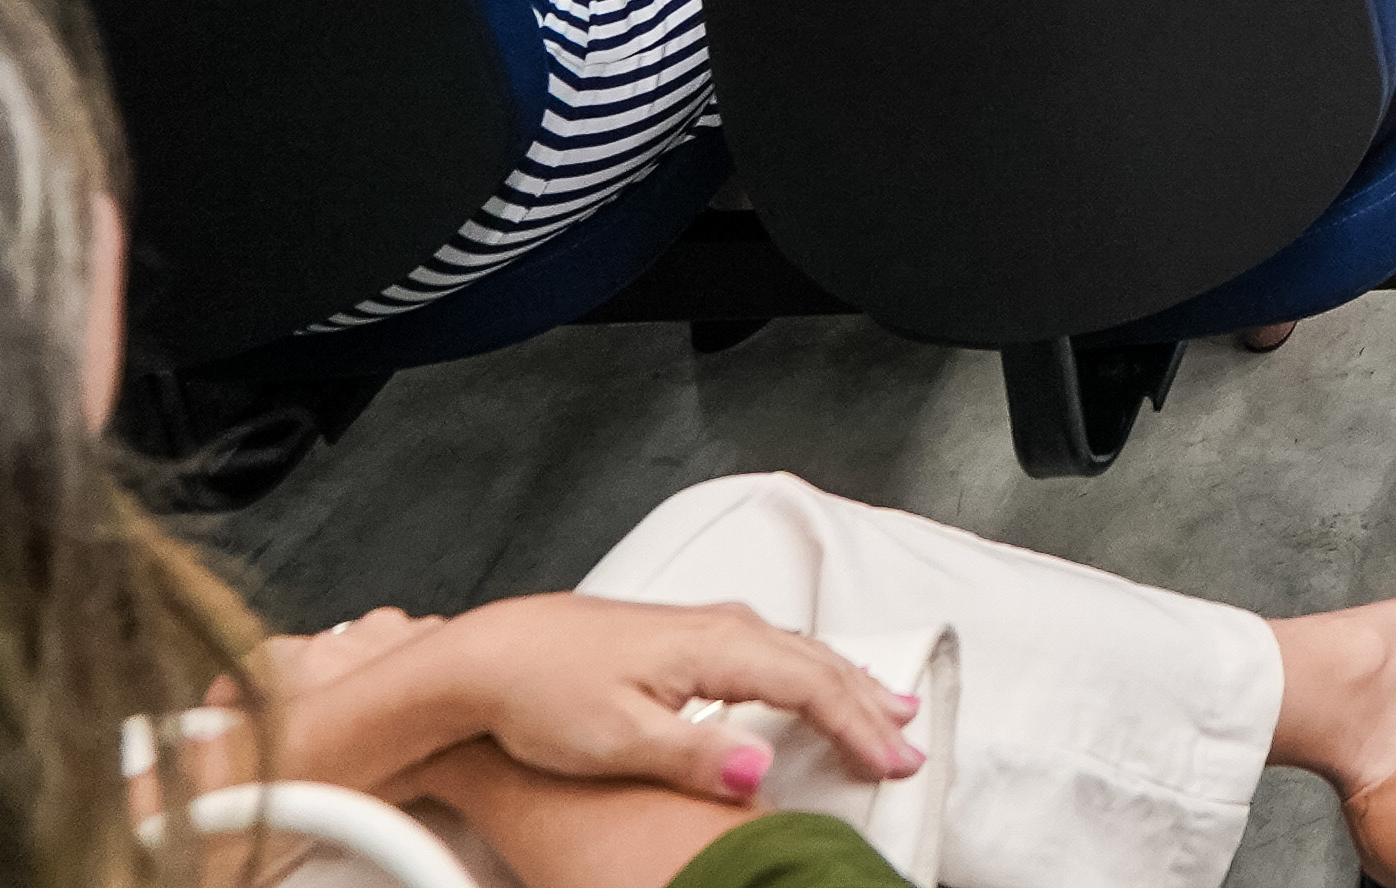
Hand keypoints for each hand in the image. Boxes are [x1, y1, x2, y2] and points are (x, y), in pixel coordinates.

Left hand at [271, 594, 925, 802]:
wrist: (484, 658)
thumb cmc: (538, 690)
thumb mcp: (617, 737)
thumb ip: (696, 753)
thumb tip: (760, 769)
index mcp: (710, 646)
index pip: (808, 686)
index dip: (857, 725)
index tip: (893, 760)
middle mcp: (715, 627)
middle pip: (815, 663)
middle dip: (869, 705)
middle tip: (911, 747)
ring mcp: (700, 628)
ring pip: (797, 653)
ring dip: (846, 683)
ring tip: (887, 710)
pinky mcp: (683, 639)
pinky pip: (772, 650)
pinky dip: (809, 670)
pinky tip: (810, 681)